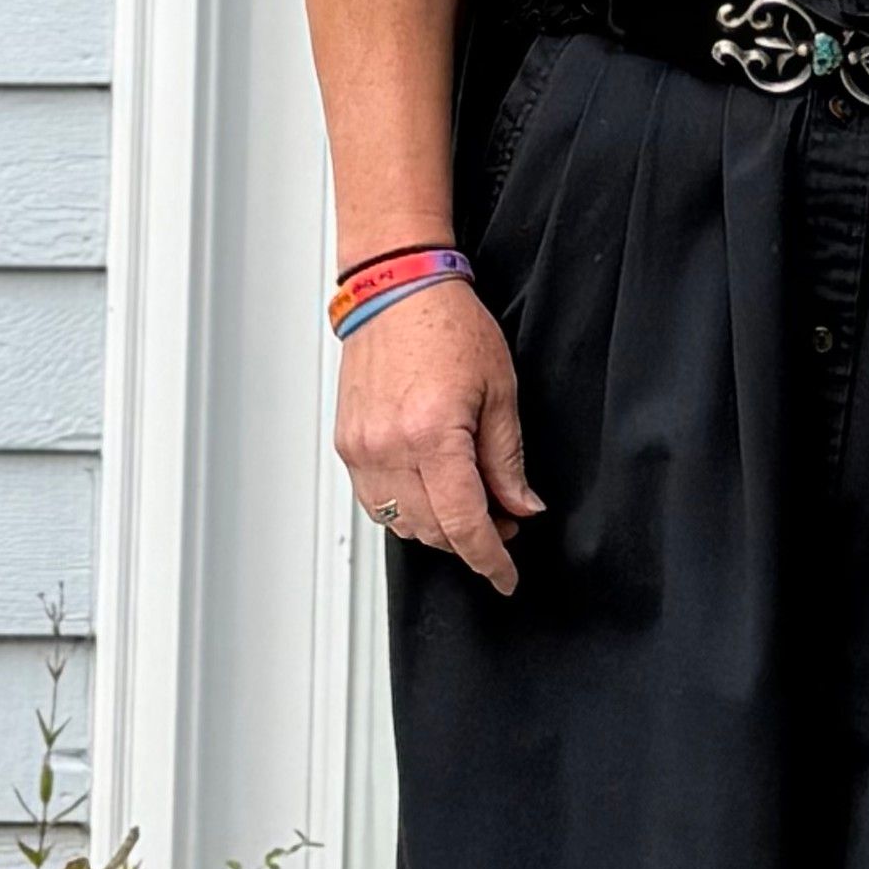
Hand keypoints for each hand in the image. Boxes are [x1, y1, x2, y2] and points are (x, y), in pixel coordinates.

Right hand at [335, 279, 544, 592]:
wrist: (395, 290)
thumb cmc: (448, 326)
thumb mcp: (499, 391)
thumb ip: (508, 459)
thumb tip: (521, 507)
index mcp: (433, 434)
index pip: (464, 524)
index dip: (490, 560)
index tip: (506, 578)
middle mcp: (389, 448)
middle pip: (432, 531)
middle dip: (472, 540)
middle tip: (504, 520)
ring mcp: (362, 449)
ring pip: (401, 523)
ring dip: (438, 527)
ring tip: (469, 501)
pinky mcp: (347, 444)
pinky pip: (375, 502)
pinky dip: (406, 509)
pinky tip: (432, 489)